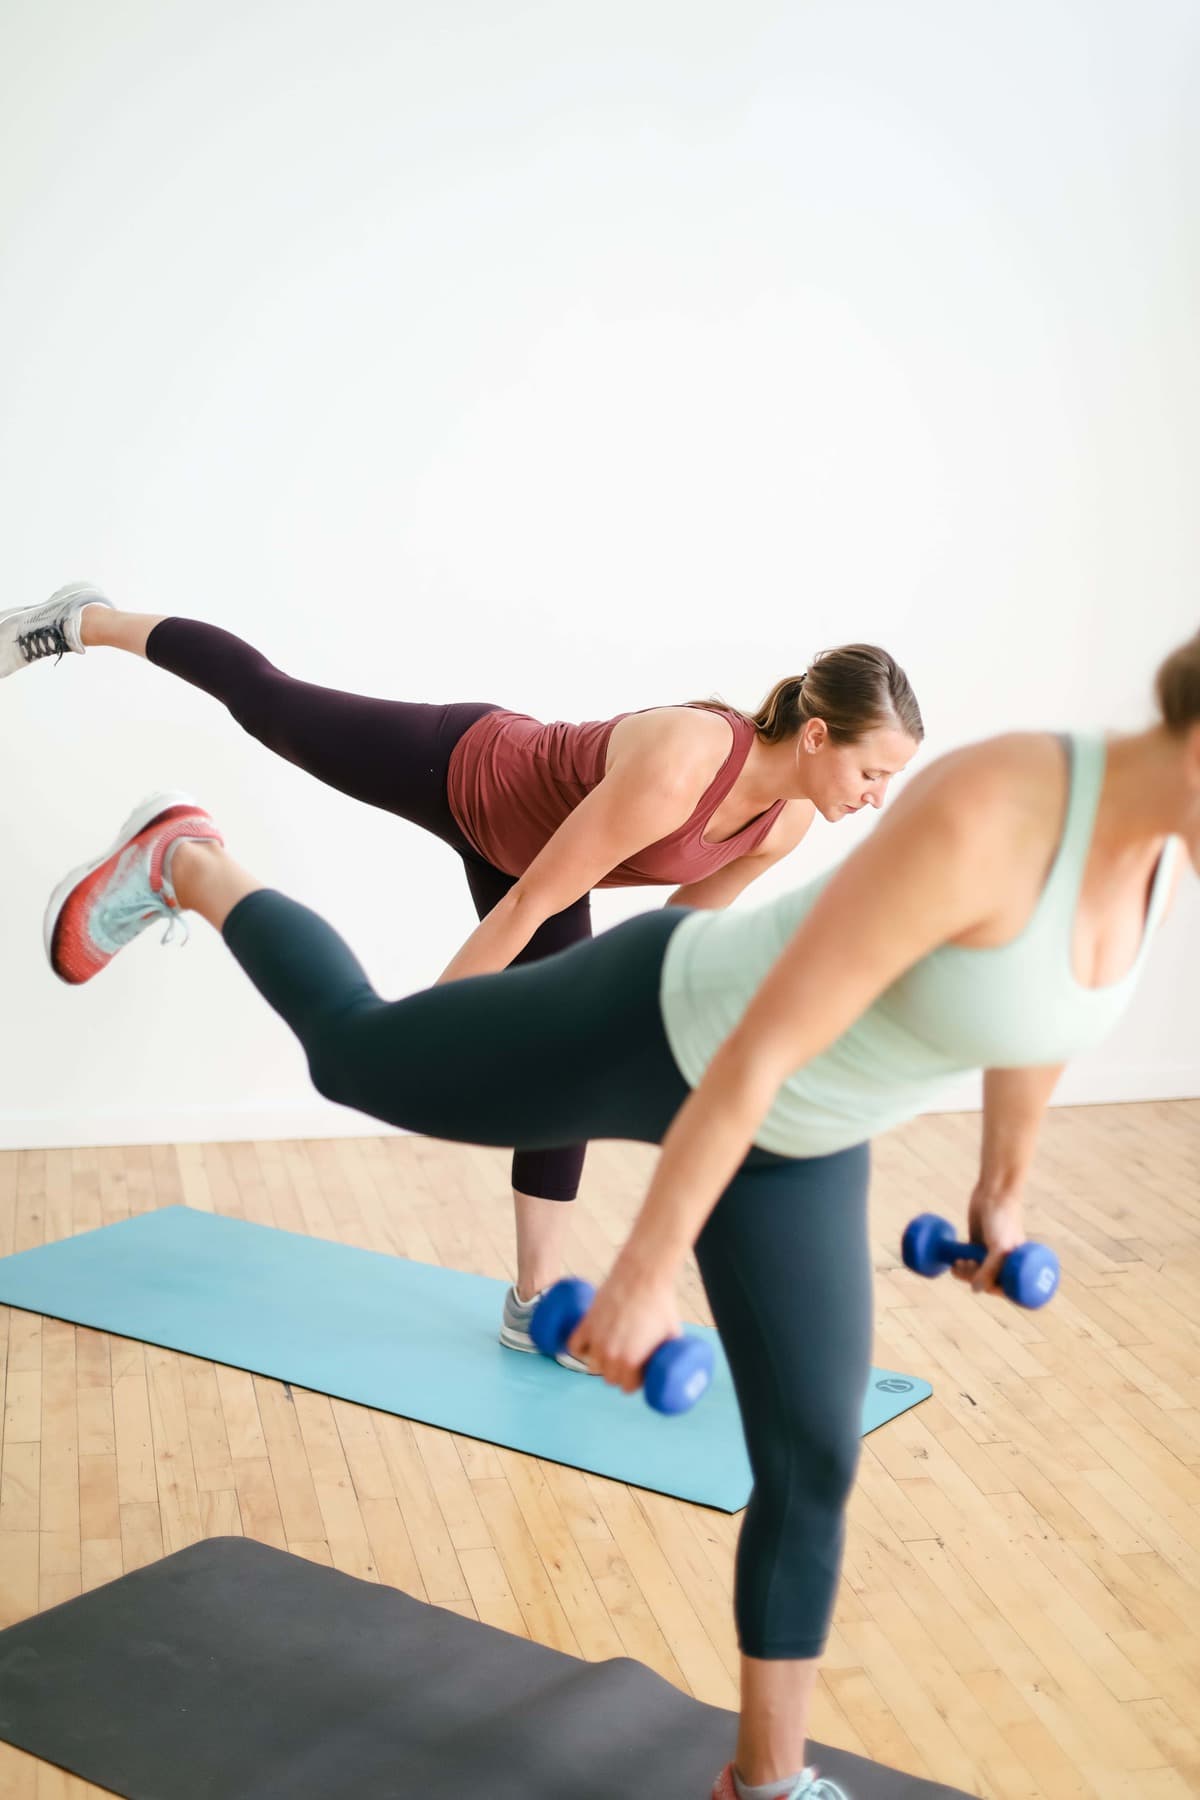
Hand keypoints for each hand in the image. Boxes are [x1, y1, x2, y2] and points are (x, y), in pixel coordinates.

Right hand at [566, 1262, 680, 1393]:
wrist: (643, 1276)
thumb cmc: (660, 1304)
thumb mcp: (672, 1335)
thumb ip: (667, 1354)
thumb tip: (671, 1363)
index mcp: (630, 1362)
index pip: (627, 1387)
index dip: (636, 1382)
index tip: (640, 1374)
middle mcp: (609, 1354)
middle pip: (610, 1378)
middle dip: (620, 1373)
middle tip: (629, 1362)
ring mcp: (595, 1339)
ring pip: (593, 1365)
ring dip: (603, 1362)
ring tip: (614, 1351)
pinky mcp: (586, 1323)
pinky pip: (575, 1346)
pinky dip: (581, 1348)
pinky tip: (591, 1345)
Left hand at [956, 1183, 1026, 1297]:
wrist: (993, 1194)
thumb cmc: (1004, 1220)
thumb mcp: (999, 1247)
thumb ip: (990, 1270)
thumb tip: (976, 1290)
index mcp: (1017, 1265)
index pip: (1004, 1289)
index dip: (991, 1289)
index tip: (980, 1282)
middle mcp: (1004, 1262)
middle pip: (987, 1282)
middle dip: (974, 1278)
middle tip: (966, 1264)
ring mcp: (989, 1254)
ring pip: (975, 1274)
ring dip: (965, 1273)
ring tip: (959, 1262)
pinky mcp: (976, 1244)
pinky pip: (969, 1262)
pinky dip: (961, 1265)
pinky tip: (956, 1260)